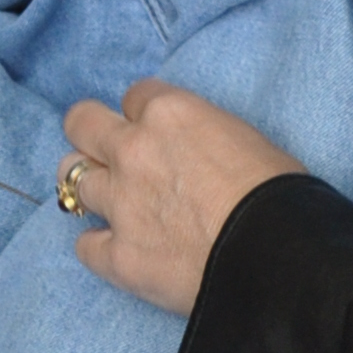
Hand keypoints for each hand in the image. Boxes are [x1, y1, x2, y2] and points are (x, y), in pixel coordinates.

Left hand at [60, 81, 305, 314]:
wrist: (277, 256)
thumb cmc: (279, 194)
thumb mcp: (246, 138)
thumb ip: (203, 135)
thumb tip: (196, 152)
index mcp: (169, 113)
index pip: (135, 96)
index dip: (146, 116)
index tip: (158, 133)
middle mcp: (133, 151)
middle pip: (81, 122)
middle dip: (91, 135)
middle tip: (108, 153)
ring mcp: (120, 204)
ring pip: (73, 181)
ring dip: (94, 189)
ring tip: (116, 204)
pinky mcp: (118, 256)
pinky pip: (85, 246)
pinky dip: (100, 247)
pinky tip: (121, 249)